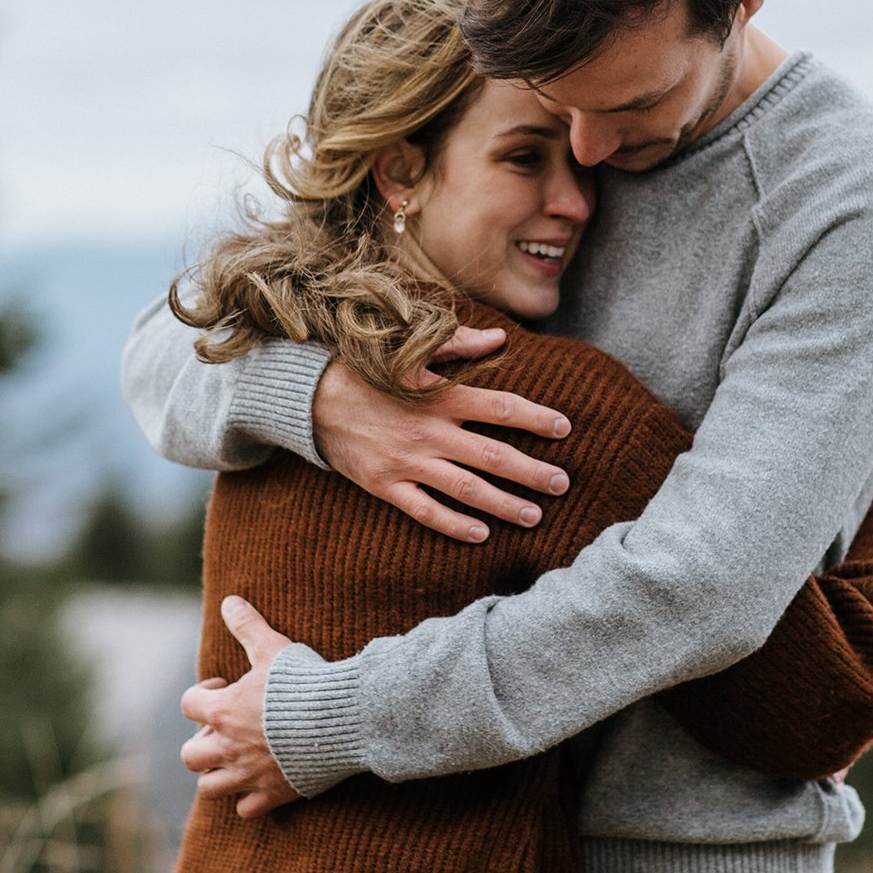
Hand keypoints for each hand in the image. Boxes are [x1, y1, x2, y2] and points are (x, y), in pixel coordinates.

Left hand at [181, 596, 299, 816]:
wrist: (340, 718)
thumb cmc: (304, 682)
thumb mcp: (273, 647)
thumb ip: (248, 626)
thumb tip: (228, 601)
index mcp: (222, 710)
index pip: (189, 704)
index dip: (202, 693)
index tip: (225, 685)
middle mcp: (227, 747)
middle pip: (190, 756)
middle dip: (202, 743)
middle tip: (227, 729)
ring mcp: (248, 774)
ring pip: (209, 788)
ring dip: (217, 775)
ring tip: (237, 758)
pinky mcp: (272, 794)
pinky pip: (245, 809)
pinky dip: (249, 800)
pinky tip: (263, 782)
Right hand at [313, 326, 572, 543]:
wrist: (308, 398)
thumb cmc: (365, 369)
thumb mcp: (409, 350)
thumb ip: (458, 344)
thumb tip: (501, 338)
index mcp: (439, 396)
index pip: (500, 408)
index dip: (535, 418)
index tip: (565, 428)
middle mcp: (429, 432)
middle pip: (492, 456)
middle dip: (532, 472)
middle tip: (563, 484)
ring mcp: (407, 462)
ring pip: (466, 489)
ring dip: (504, 505)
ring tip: (534, 515)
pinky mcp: (385, 485)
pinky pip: (425, 511)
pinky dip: (454, 525)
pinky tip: (481, 534)